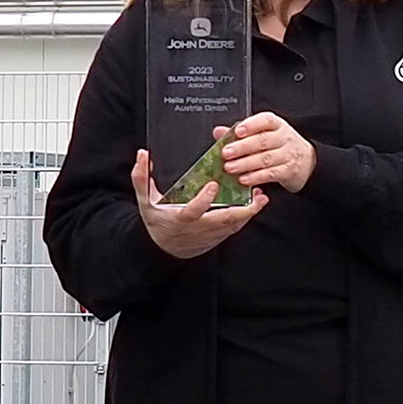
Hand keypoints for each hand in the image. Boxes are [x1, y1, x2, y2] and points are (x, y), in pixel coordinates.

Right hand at [129, 148, 267, 257]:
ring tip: (261, 196)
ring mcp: (210, 234)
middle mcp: (198, 228)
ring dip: (249, 212)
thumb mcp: (144, 201)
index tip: (213, 185)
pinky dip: (246, 217)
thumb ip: (141, 177)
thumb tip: (142, 153)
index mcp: (180, 218)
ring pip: (233, 225)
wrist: (163, 250)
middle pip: (223, 220)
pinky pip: (234, 228)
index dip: (203, 200)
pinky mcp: (218, 237)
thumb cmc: (156, 221)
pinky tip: (255, 204)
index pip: (193, 210)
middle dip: (243, 209)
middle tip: (257, 194)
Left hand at [219, 112, 317, 193]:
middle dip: (243, 147)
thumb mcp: (264, 134)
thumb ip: (241, 133)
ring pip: (265, 158)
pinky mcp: (288, 171)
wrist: (307, 161)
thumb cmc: (279, 145)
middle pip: (263, 141)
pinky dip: (256, 177)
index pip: (265, 120)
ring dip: (245, 164)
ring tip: (230, 167)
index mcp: (276, 124)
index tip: (238, 131)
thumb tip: (218, 132)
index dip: (251, 125)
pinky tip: (243, 179)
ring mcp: (287, 155)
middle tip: (226, 152)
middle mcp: (283, 138)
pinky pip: (271, 174)